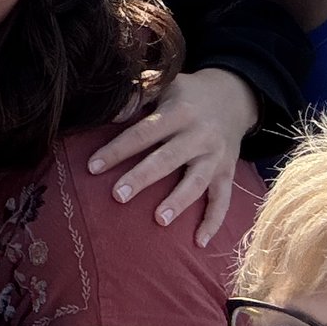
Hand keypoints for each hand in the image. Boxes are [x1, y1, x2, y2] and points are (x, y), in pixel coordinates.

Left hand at [89, 68, 258, 246]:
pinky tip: (199, 242)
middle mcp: (200, 136)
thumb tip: (114, 111)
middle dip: (142, 178)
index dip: (119, 149)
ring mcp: (216, 157)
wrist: (234, 97)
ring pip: (196, 183)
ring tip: (159, 220)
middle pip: (167, 159)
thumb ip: (140, 92)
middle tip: (117, 196)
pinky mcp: (227, 173)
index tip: (93, 166)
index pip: (144, 132)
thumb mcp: (167, 82)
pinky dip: (213, 222)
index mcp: (179, 112)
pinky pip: (222, 200)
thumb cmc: (188, 93)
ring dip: (178, 202)